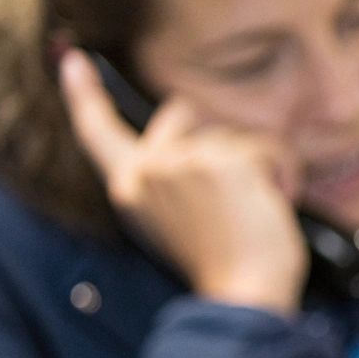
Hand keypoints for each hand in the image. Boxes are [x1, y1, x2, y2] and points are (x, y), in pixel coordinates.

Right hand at [59, 50, 307, 314]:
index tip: (74, 61)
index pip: (98, 133)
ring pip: (236, 134)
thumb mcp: (178, 221)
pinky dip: (285, 172)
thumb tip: (194, 142)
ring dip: (262, 165)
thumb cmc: (224, 267)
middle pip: (184, 111)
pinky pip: (269, 146)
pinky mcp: (223, 162)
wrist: (243, 296)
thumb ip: (173, 179)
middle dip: (216, 135)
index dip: (85, 95)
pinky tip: (279, 204)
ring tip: (260, 209)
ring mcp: (183, 162)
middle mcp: (148, 170)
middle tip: (240, 185)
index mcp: (130, 188)